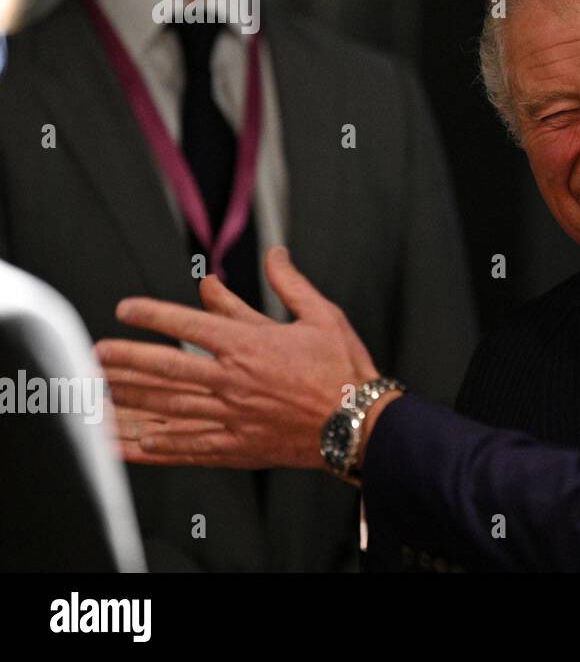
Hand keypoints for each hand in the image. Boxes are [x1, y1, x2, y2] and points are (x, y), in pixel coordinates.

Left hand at [95, 246, 381, 471]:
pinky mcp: (238, 446)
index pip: (189, 323)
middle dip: (126, 359)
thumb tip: (275, 255)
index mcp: (251, 345)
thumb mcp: (321, 315)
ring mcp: (233, 416)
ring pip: (170, 405)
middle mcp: (234, 380)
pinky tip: (138, 441)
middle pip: (167, 367)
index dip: (152, 314)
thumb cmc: (344, 369)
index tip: (127, 309)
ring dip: (133, 398)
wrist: (360, 422)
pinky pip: (190, 445)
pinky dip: (161, 444)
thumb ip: (290, 284)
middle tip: (97, 353)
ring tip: (103, 393)